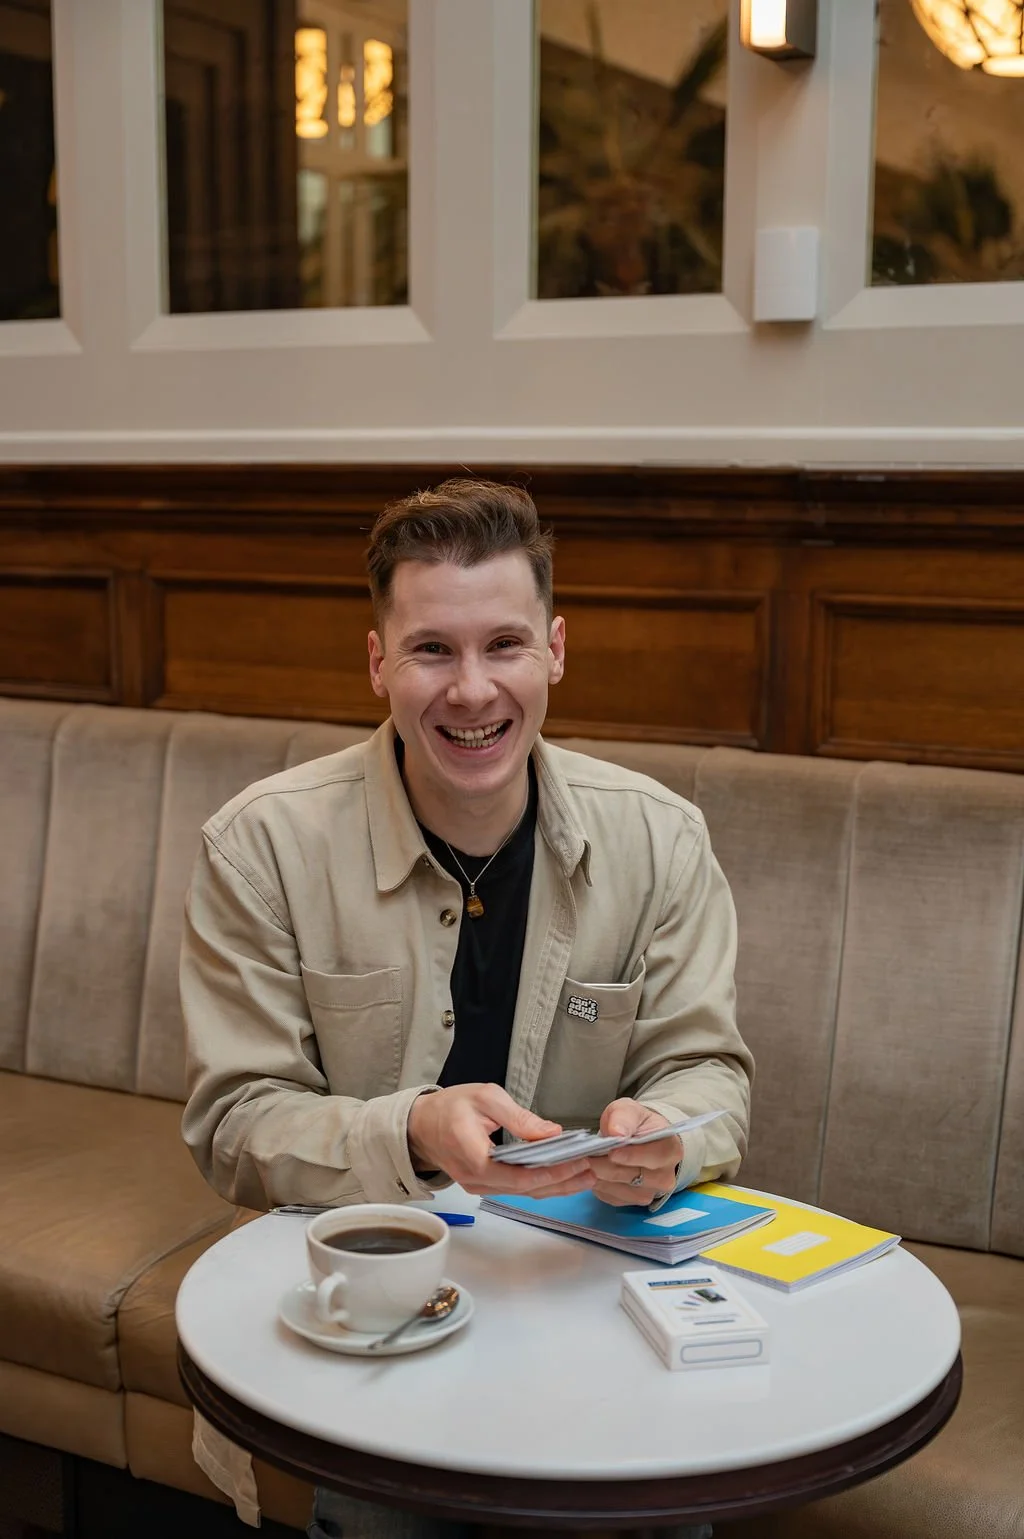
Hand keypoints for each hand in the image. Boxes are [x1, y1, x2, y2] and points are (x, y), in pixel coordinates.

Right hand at [406, 1083, 595, 1198]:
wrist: (419, 1126)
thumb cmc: (449, 1108)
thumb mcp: (484, 1098)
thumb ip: (518, 1117)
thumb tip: (551, 1133)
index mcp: (474, 1157)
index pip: (518, 1176)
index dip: (550, 1173)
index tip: (576, 1163)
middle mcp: (476, 1179)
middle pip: (525, 1189)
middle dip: (561, 1181)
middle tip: (591, 1171)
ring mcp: (479, 1186)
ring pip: (523, 1192)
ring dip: (555, 1185)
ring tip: (585, 1176)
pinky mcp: (484, 1184)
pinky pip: (516, 1188)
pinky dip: (541, 1182)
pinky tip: (561, 1176)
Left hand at [587, 1099, 681, 1207]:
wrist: (636, 1138)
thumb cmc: (634, 1123)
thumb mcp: (628, 1110)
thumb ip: (623, 1118)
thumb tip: (616, 1132)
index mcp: (670, 1149)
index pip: (654, 1157)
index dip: (632, 1155)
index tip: (611, 1151)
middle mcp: (665, 1175)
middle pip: (633, 1176)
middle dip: (606, 1165)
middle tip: (584, 1156)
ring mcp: (651, 1192)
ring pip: (621, 1190)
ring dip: (600, 1176)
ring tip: (585, 1161)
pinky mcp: (633, 1201)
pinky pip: (613, 1198)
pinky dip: (599, 1186)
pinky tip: (591, 1172)